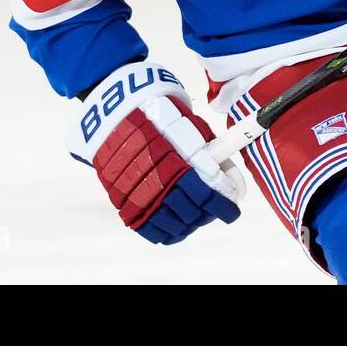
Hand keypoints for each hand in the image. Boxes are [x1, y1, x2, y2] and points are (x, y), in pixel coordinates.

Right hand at [68, 61, 244, 243]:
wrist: (114, 113)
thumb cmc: (159, 117)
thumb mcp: (189, 127)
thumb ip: (210, 154)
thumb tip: (233, 181)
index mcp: (173, 159)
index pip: (204, 194)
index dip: (222, 206)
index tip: (232, 210)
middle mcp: (152, 179)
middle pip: (189, 212)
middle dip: (207, 214)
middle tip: (216, 211)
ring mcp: (134, 193)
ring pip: (170, 224)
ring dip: (189, 224)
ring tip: (198, 218)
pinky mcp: (121, 201)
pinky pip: (148, 228)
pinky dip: (166, 232)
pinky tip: (178, 227)